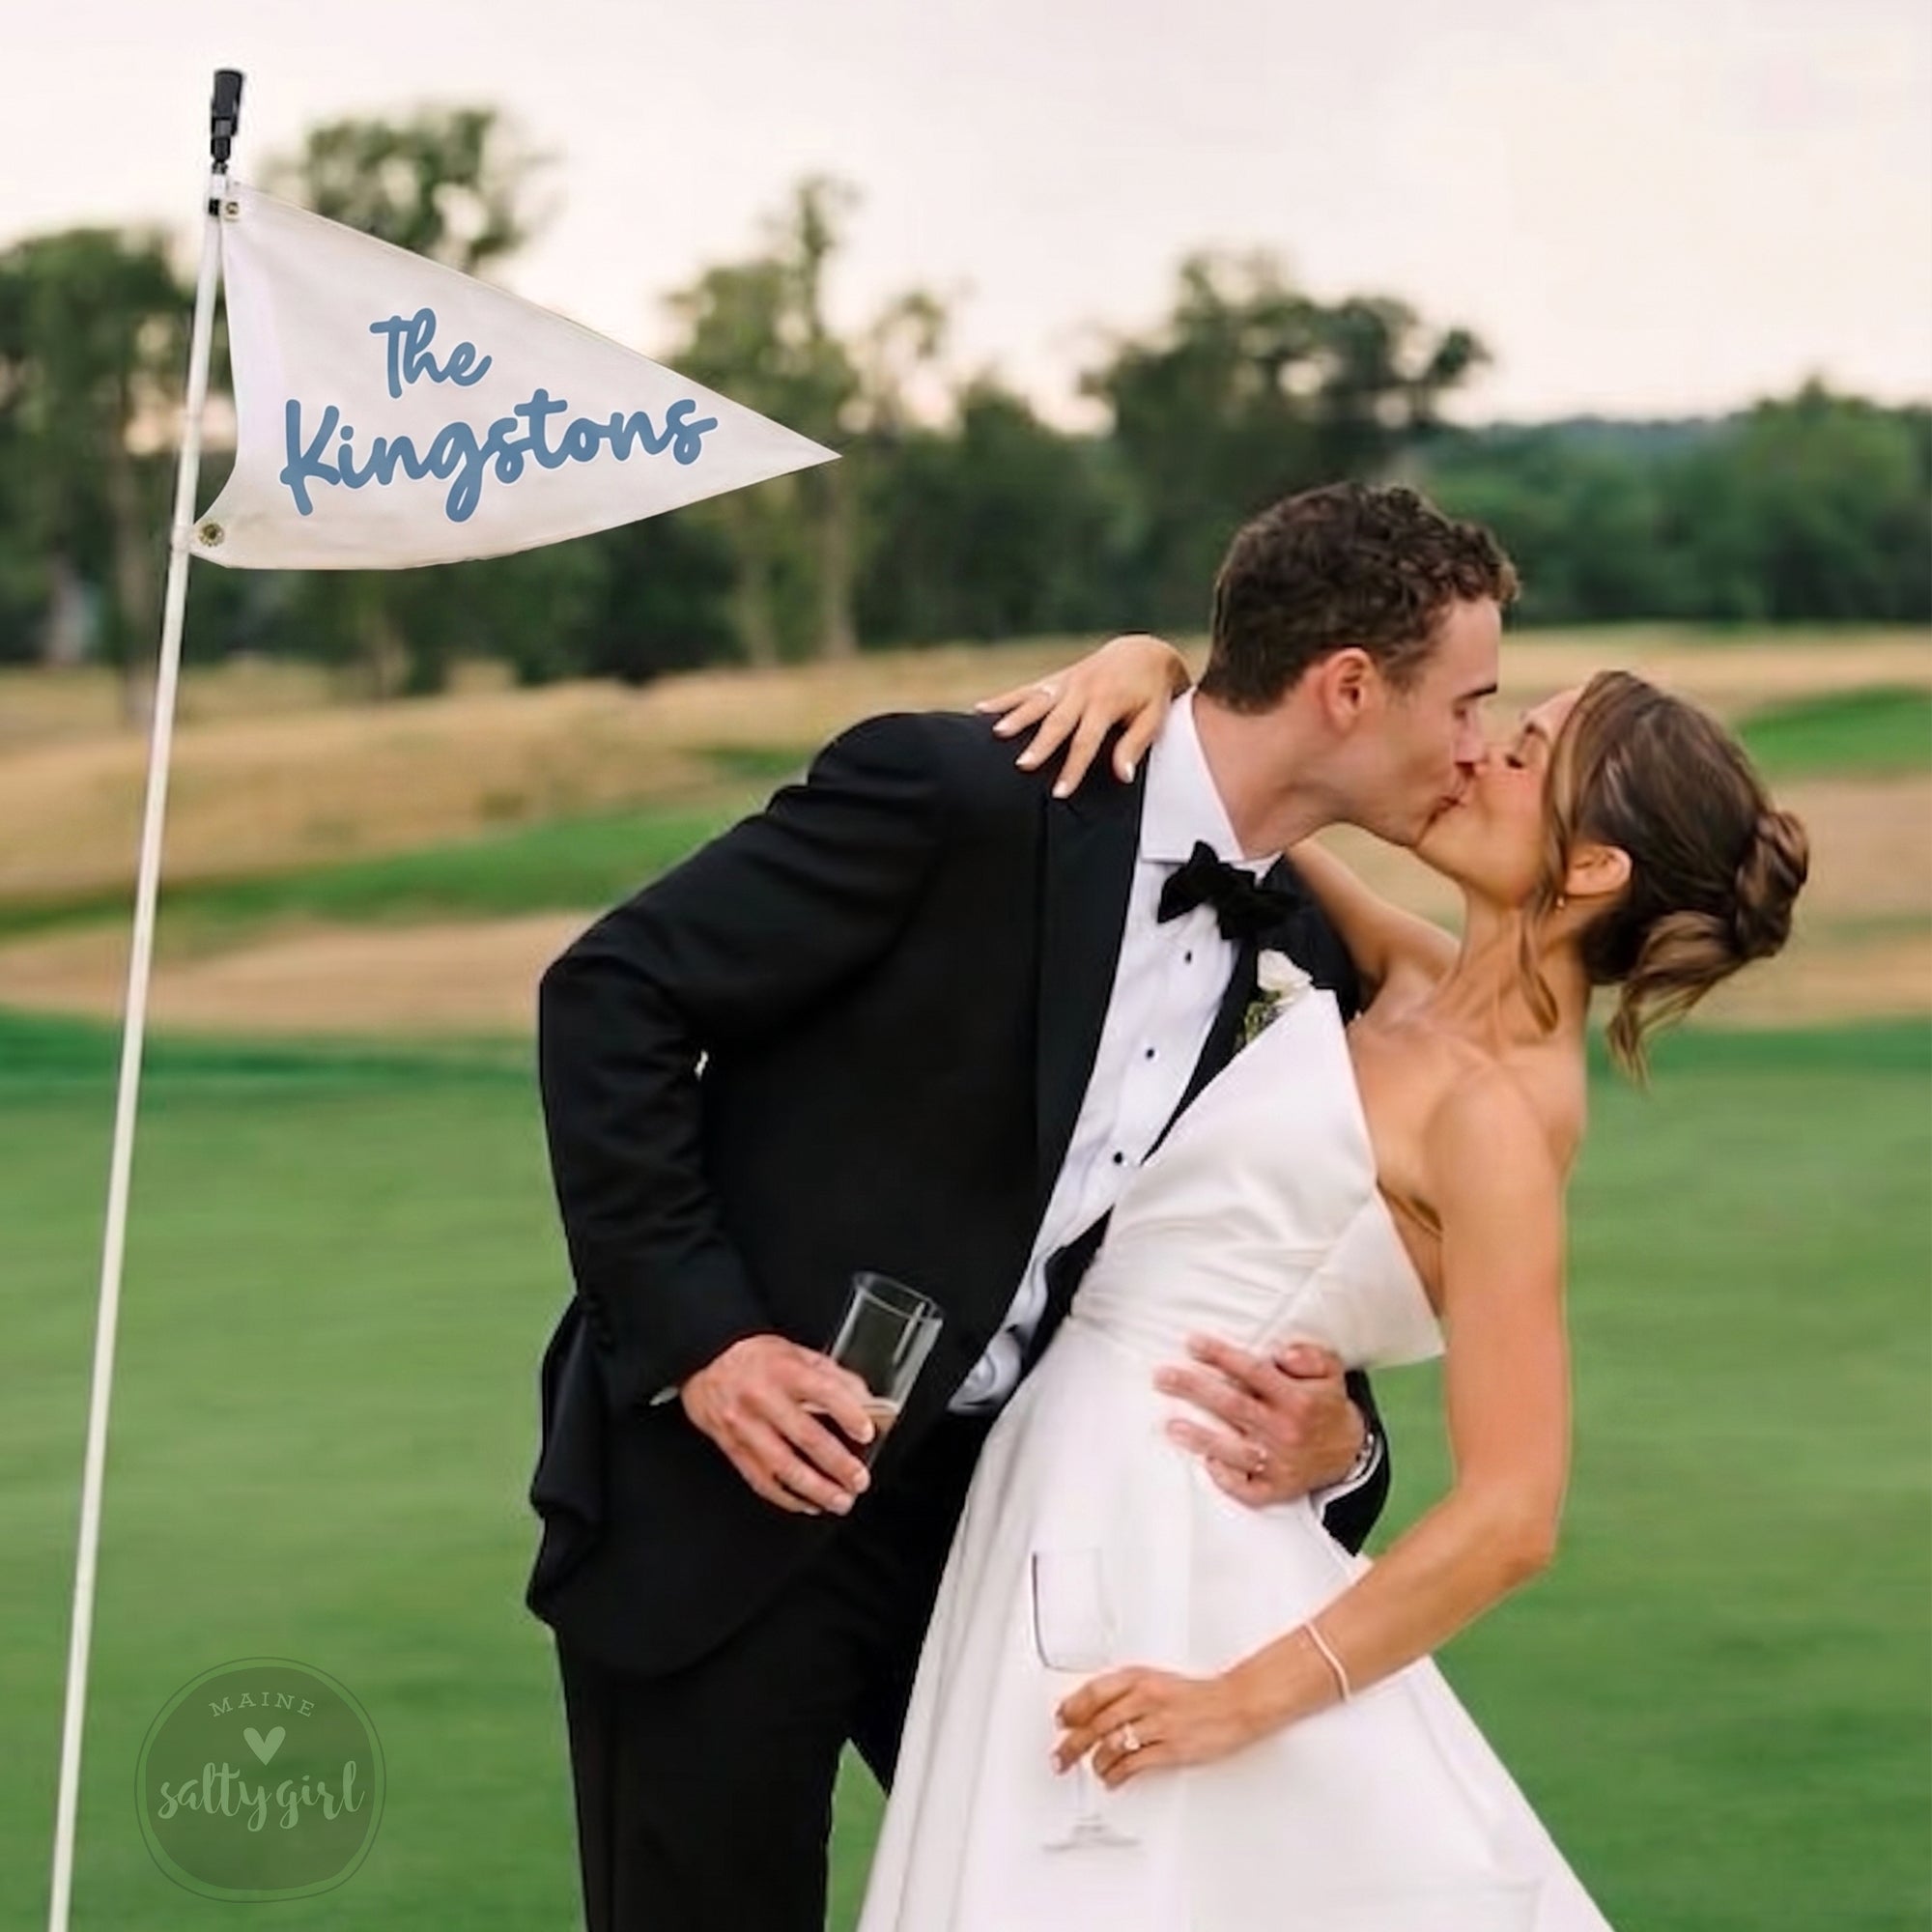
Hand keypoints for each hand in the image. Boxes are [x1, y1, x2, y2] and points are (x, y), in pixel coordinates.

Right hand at [679, 1334, 877, 1515]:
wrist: (705, 1363)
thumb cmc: (755, 1359)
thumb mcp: (796, 1353)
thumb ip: (833, 1375)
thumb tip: (865, 1401)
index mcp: (783, 1370)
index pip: (822, 1391)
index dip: (848, 1413)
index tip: (867, 1431)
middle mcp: (762, 1398)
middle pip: (805, 1435)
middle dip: (837, 1463)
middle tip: (858, 1479)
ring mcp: (744, 1426)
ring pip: (783, 1466)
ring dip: (816, 1488)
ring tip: (839, 1500)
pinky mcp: (733, 1449)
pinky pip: (761, 1480)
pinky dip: (787, 1497)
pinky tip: (807, 1503)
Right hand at [975, 633, 1190, 797]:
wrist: (1143, 652)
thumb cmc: (1150, 692)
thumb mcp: (1152, 718)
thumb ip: (1135, 745)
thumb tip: (1123, 776)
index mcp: (1107, 703)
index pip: (1086, 741)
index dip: (1073, 768)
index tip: (1059, 791)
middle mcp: (1083, 691)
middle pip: (1057, 722)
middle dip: (1039, 744)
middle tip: (1022, 764)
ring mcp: (1066, 683)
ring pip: (1037, 701)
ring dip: (1015, 716)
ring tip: (996, 733)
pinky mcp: (1056, 678)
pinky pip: (1027, 689)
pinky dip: (1004, 700)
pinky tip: (980, 709)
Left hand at [1054, 1665, 1255, 1788]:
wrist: (1234, 1703)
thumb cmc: (1198, 1695)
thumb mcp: (1157, 1681)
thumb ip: (1127, 1693)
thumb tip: (1097, 1711)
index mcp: (1140, 1677)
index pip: (1094, 1691)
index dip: (1072, 1708)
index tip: (1061, 1720)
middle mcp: (1146, 1697)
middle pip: (1097, 1722)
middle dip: (1073, 1743)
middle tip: (1061, 1756)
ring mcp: (1158, 1723)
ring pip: (1112, 1744)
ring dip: (1095, 1762)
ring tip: (1091, 1769)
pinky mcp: (1171, 1748)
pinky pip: (1134, 1764)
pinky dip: (1117, 1774)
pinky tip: (1112, 1779)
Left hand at [1156, 1338, 1364, 1508]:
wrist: (1349, 1452)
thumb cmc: (1325, 1403)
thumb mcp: (1330, 1371)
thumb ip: (1309, 1355)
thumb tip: (1280, 1353)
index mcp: (1297, 1399)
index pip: (1254, 1372)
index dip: (1221, 1356)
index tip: (1191, 1342)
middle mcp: (1286, 1432)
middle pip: (1234, 1407)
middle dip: (1195, 1390)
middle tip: (1162, 1377)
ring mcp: (1280, 1464)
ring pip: (1234, 1451)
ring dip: (1201, 1438)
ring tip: (1171, 1425)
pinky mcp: (1277, 1489)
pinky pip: (1247, 1489)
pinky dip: (1226, 1478)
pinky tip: (1206, 1462)